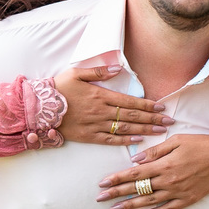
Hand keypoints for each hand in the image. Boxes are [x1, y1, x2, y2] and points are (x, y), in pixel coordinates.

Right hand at [54, 65, 172, 144]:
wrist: (39, 107)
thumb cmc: (59, 87)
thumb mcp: (77, 73)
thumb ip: (99, 71)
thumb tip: (118, 68)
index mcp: (100, 95)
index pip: (130, 101)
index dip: (148, 105)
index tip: (162, 107)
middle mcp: (101, 111)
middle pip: (132, 115)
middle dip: (152, 119)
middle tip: (169, 122)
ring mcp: (95, 125)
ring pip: (124, 128)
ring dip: (144, 130)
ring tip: (160, 132)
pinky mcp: (88, 136)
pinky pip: (110, 139)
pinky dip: (125, 140)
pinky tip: (137, 140)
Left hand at [95, 132, 208, 208]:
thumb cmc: (200, 143)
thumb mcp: (176, 140)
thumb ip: (154, 151)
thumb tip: (135, 160)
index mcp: (164, 165)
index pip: (134, 174)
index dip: (117, 179)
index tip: (103, 183)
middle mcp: (168, 180)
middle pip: (137, 189)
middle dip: (116, 193)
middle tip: (100, 199)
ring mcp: (178, 192)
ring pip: (149, 201)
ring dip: (130, 205)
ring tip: (115, 208)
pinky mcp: (188, 199)